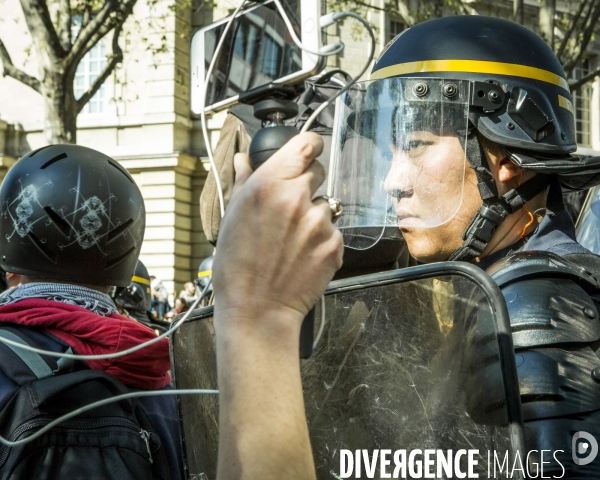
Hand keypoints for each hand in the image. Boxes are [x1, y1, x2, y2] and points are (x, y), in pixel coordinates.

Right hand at [213, 132, 342, 331]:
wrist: (257, 308)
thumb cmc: (237, 266)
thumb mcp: (232, 217)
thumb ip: (244, 180)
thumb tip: (243, 158)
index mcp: (270, 184)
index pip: (308, 143)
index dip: (309, 146)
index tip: (306, 153)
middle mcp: (298, 198)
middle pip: (319, 171)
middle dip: (306, 184)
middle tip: (288, 207)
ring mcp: (320, 222)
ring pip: (326, 205)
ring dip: (313, 215)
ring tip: (291, 239)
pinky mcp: (335, 245)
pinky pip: (333, 231)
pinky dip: (321, 239)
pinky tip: (301, 254)